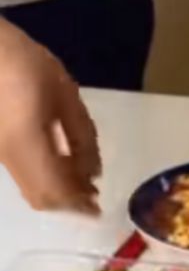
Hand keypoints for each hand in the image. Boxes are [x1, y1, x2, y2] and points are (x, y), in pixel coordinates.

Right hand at [0, 19, 100, 212]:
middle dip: (69, 202)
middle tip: (93, 195)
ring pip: (29, 190)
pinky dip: (44, 180)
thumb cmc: (23, 62)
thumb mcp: (64, 94)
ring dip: (57, 192)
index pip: (55, 189)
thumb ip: (82, 136)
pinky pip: (22, 176)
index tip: (99, 208)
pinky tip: (61, 166)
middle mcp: (7, 156)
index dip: (78, 204)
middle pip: (39, 197)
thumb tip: (93, 173)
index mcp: (26, 141)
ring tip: (81, 180)